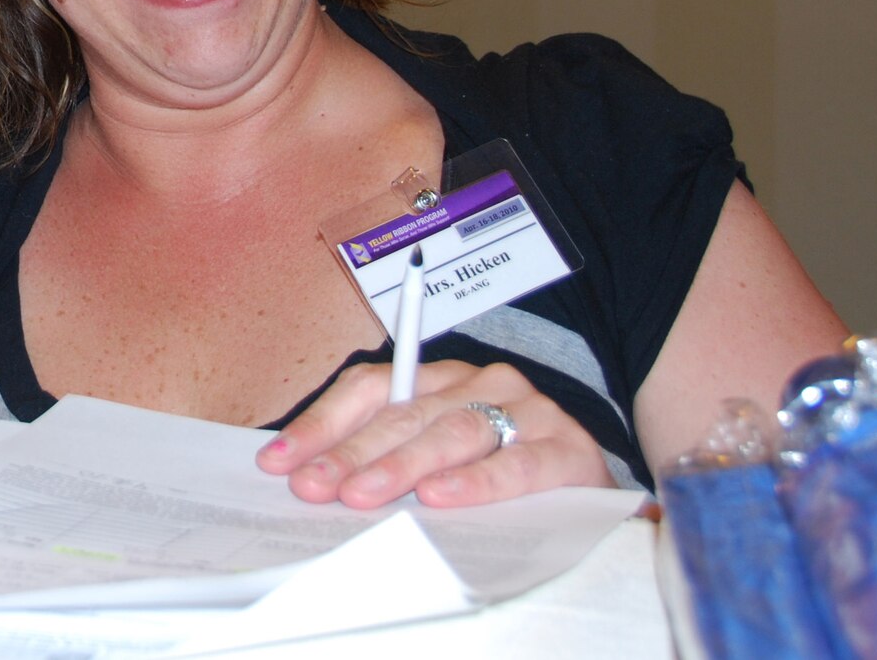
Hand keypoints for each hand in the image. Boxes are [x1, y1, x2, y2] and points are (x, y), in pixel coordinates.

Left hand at [254, 360, 613, 508]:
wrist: (597, 485)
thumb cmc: (501, 468)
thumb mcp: (437, 454)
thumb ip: (383, 457)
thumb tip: (305, 476)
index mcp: (437, 379)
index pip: (368, 390)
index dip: (321, 423)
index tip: (279, 460)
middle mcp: (479, 382)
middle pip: (403, 415)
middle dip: (351, 454)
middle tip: (313, 486)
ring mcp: (526, 410)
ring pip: (453, 433)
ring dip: (403, 467)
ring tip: (364, 494)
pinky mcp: (569, 448)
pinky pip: (517, 464)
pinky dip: (478, 483)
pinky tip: (442, 497)